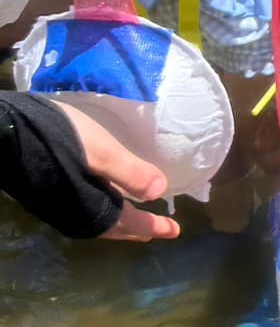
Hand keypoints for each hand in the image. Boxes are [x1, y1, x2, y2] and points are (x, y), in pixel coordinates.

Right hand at [57, 102, 180, 240]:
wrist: (7, 135)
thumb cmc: (59, 140)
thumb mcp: (100, 150)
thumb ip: (129, 172)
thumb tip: (161, 192)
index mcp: (92, 208)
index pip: (131, 223)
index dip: (154, 226)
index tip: (175, 231)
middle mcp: (76, 214)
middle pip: (114, 228)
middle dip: (138, 229)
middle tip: (160, 231)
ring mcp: (62, 207)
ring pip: (98, 222)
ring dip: (121, 223)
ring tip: (138, 222)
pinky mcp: (52, 196)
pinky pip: (86, 214)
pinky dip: (104, 213)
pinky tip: (106, 201)